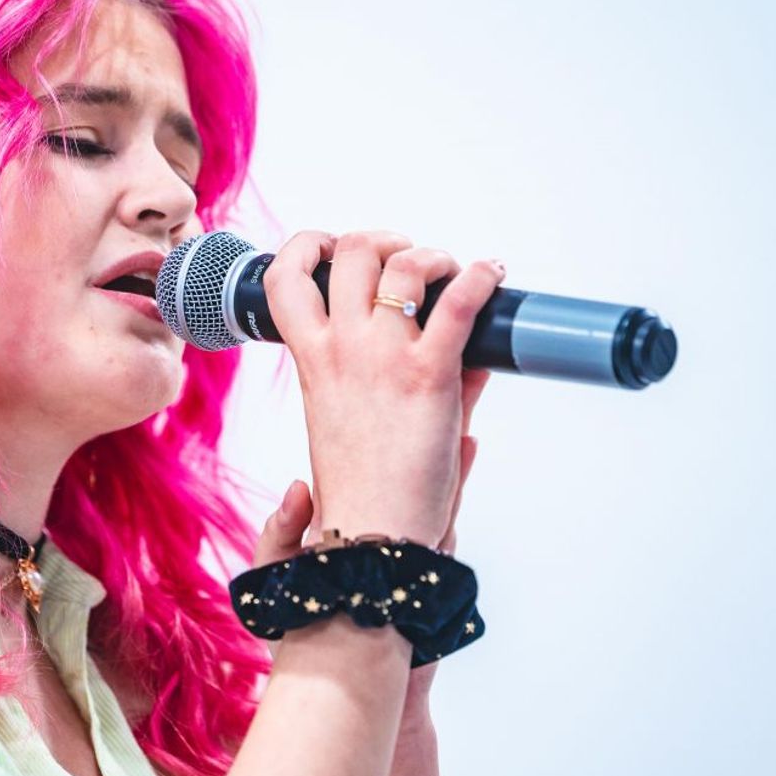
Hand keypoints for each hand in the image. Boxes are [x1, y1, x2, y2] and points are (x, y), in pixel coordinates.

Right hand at [263, 230, 505, 548]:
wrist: (373, 534)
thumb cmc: (361, 489)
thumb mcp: (349, 421)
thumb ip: (386, 379)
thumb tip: (458, 359)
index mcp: (309, 359)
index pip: (284, 279)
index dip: (307, 246)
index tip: (335, 248)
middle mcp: (340, 347)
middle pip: (352, 251)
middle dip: (382, 241)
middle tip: (406, 256)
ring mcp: (382, 357)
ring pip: (403, 264)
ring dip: (432, 256)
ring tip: (450, 270)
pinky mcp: (428, 374)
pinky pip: (458, 304)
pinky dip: (480, 278)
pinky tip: (491, 275)